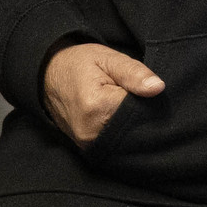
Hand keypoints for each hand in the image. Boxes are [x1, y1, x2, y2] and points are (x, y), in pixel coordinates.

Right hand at [42, 43, 162, 146]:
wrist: (48, 75)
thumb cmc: (79, 63)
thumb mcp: (107, 59)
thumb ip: (133, 73)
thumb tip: (158, 88)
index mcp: (97, 106)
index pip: (140, 111)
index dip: (149, 101)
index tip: (146, 91)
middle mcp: (90, 131)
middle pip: (133, 130)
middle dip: (142, 116)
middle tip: (138, 97)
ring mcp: (86, 143)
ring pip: (125, 139)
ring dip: (132, 126)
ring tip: (126, 106)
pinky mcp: (86, 148)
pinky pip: (113, 144)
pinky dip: (121, 133)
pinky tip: (120, 119)